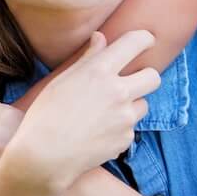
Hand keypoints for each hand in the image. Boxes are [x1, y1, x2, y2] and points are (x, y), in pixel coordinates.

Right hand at [3, 30, 160, 195]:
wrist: (43, 157)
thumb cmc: (45, 115)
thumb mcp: (62, 80)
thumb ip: (87, 58)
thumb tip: (100, 37)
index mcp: (99, 71)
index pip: (136, 42)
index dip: (145, 39)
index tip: (146, 41)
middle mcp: (118, 92)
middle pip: (153, 77)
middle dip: (146, 76)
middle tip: (131, 81)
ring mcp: (124, 117)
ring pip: (143, 104)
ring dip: (131, 106)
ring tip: (105, 113)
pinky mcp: (126, 139)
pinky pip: (131, 128)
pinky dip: (120, 129)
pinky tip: (98, 133)